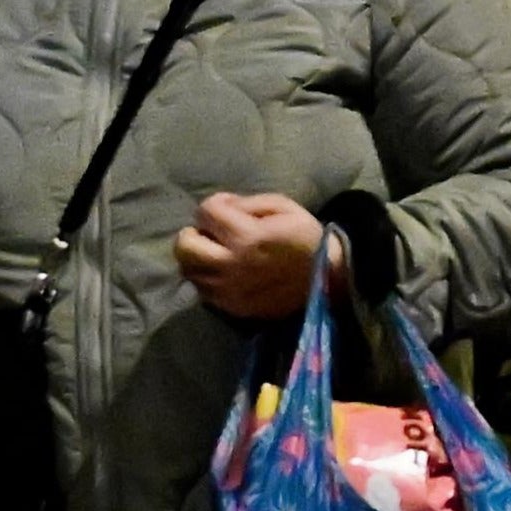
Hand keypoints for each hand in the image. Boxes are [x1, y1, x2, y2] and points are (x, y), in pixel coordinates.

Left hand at [172, 191, 326, 323]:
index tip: (230, 208)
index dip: (216, 204)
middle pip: (184, 246)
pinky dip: (207, 278)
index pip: (205, 212)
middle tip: (211, 233)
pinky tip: (226, 272)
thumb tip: (220, 209)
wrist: (326, 281)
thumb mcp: (283, 206)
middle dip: (194, 233)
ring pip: (189, 271)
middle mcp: (231, 265)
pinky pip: (202, 291)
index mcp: (246, 236)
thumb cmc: (305, 238)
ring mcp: (229, 290)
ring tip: (217, 253)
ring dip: (198, 257)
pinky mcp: (232, 308)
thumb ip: (246, 203)